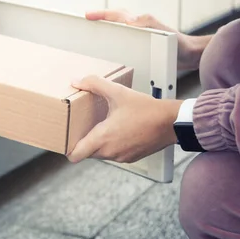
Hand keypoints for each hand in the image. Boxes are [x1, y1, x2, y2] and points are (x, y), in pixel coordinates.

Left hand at [66, 75, 181, 163]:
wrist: (172, 122)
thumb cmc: (146, 109)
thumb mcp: (118, 92)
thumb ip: (94, 84)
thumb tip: (76, 81)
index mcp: (103, 138)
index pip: (75, 155)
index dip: (68, 148)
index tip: (67, 137)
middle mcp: (110, 152)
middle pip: (87, 153)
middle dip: (83, 142)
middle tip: (83, 126)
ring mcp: (121, 157)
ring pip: (101, 154)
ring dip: (99, 143)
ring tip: (101, 125)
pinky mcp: (131, 157)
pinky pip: (114, 154)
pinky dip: (112, 145)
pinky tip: (117, 129)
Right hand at [85, 10, 211, 70]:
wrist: (191, 55)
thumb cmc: (179, 45)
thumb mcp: (162, 33)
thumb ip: (147, 25)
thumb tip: (129, 21)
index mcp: (140, 22)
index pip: (117, 15)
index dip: (101, 15)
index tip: (87, 16)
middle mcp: (139, 26)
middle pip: (116, 18)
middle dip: (101, 17)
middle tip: (87, 20)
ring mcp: (141, 35)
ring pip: (119, 28)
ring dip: (107, 28)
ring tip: (94, 33)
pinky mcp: (144, 45)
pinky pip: (125, 39)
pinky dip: (116, 40)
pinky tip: (110, 50)